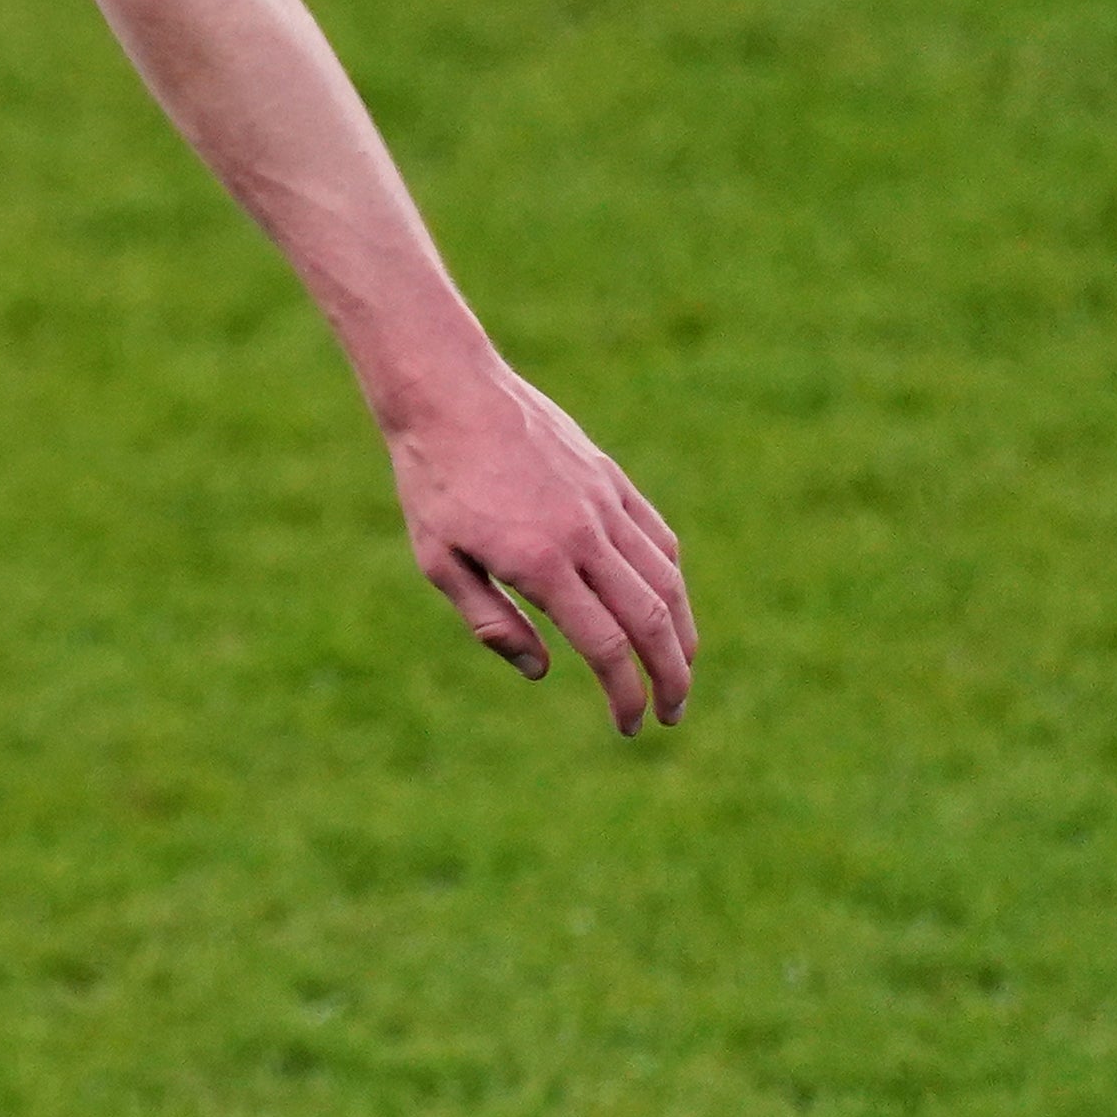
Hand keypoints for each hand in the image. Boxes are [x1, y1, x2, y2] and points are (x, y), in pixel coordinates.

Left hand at [386, 363, 694, 735]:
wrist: (449, 392)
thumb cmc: (433, 480)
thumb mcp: (438, 560)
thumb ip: (490, 621)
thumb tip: (541, 671)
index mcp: (539, 562)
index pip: (605, 646)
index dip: (625, 694)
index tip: (630, 725)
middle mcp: (584, 534)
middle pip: (652, 620)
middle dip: (671, 676)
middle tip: (671, 713)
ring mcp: (604, 503)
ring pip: (667, 580)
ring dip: (683, 634)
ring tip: (681, 670)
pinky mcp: (611, 478)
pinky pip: (657, 538)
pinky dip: (672, 579)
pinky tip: (668, 605)